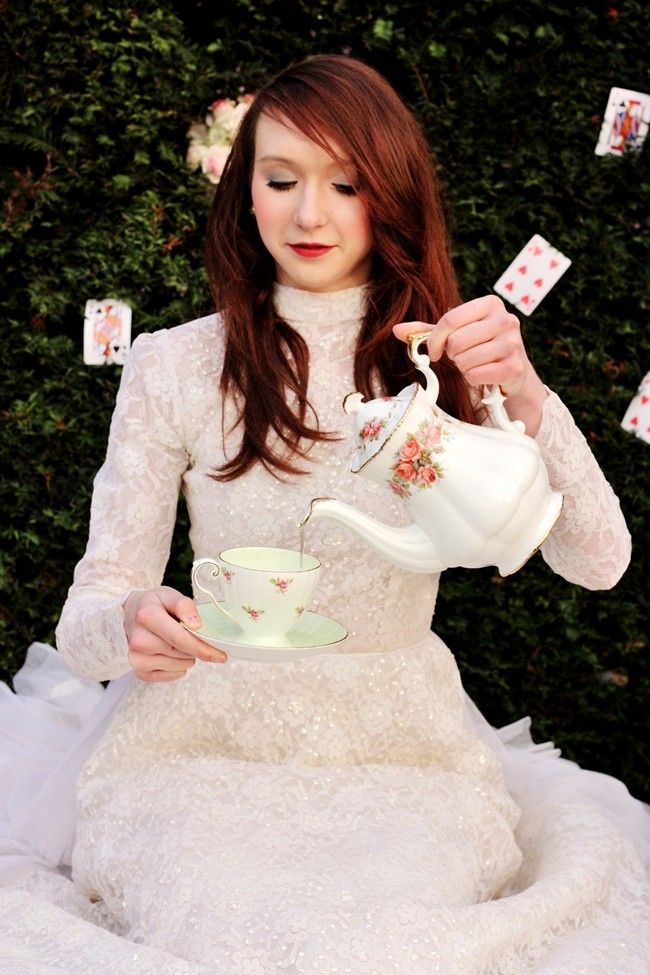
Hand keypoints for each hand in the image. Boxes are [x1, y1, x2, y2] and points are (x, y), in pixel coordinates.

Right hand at [123, 585, 226, 682]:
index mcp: (147, 617)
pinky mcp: (139, 672)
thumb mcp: (168, 595)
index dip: (203, 648)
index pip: (180, 639)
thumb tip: (197, 625)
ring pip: (179, 666)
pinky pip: (170, 676)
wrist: (130, 614)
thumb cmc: (153, 604)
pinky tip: (172, 654)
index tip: (220, 654)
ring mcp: (136, 659)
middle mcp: (138, 640)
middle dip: (195, 648)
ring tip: (178, 642)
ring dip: (186, 657)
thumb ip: (184, 605)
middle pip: (182, 654)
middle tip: (192, 636)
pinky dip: (178, 668)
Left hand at [393, 295, 528, 395]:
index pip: (449, 319)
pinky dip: (473, 379)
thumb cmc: (478, 345)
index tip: (434, 351)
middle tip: (461, 356)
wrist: (511, 367)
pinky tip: (482, 373)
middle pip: (456, 341)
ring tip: (473, 363)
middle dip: (452, 354)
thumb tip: (395, 330)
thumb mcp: (454, 332)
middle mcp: (506, 319)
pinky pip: (476, 376)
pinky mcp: (514, 367)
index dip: (435, 340)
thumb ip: (425, 331)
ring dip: (463, 367)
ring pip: (465, 360)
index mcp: (490, 303)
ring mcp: (513, 343)